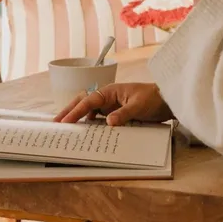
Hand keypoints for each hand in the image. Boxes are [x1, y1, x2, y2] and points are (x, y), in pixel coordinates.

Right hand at [55, 82, 172, 125]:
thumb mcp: (139, 106)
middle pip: (83, 102)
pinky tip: (85, 130)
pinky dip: (89, 122)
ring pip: (89, 109)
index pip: (89, 101)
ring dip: (77, 116)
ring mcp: (111, 104)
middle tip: (55, 122)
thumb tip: (107, 122)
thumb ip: (124, 114)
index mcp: (111, 91)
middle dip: (69, 111)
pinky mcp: (115, 112)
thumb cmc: (154, 99)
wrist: (168, 100)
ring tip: (65, 127)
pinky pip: (98, 116)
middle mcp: (108, 96)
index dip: (76, 111)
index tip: (65, 121)